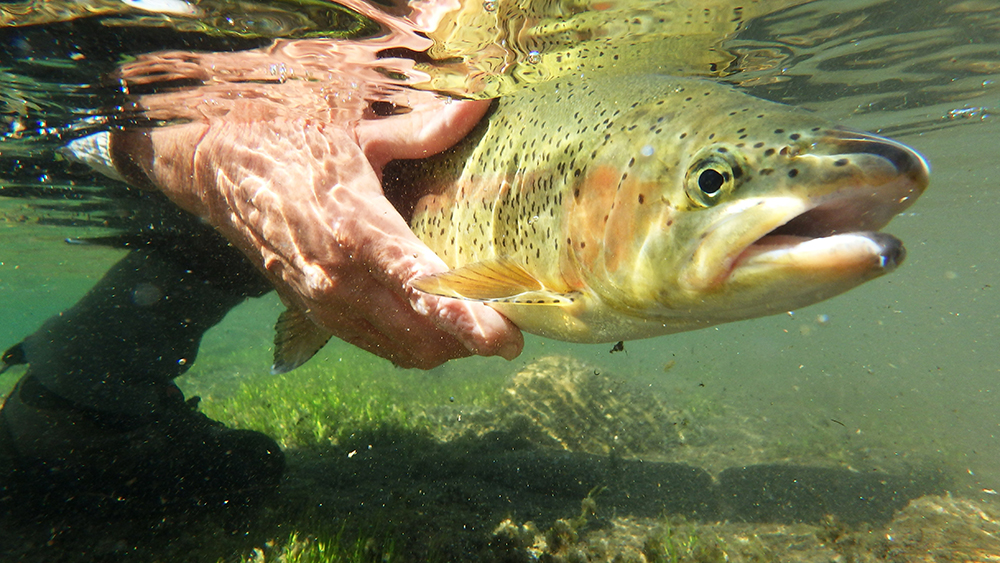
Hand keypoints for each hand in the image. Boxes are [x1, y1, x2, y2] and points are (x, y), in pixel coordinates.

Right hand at [119, 43, 521, 368]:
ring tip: (479, 326)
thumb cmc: (289, 146)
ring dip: (445, 346)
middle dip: (470, 340)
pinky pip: (379, 346)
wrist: (218, 171)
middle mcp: (340, 281)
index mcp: (356, 231)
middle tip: (509, 327)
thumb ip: (423, 131)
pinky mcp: (316, 317)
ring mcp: (325, 306)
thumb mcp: (357, 133)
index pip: (420, 288)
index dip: (466, 318)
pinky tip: (435, 322)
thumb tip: (480, 108)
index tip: (505, 339)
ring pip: (403, 350)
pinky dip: (414, 342)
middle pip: (421, 336)